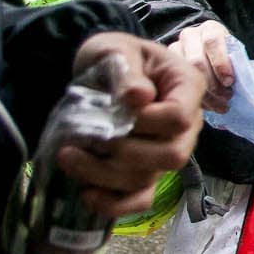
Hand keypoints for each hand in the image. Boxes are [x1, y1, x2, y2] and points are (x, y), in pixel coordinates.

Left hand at [57, 32, 204, 219]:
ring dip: (104, 174)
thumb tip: (140, 97)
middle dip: (125, 153)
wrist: (98, 72)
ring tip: (67, 156)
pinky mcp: (145, 172)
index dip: (150, 121)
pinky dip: (114, 204)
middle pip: (172, 155)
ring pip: (148, 178)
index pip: (181, 116)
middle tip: (89, 138)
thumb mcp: (114, 50)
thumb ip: (126, 69)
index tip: (119, 109)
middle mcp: (186, 126)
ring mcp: (166, 151)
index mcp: (186, 88)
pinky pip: (140, 199)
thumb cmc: (112, 56)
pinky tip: (87, 194)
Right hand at [170, 20, 234, 112]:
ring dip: (205, 93)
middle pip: (196, 61)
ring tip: (220, 105)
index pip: (212, 41)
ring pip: (185, 74)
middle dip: (213, 83)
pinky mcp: (167, 66)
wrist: (207, 51)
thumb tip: (243, 81)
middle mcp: (190, 36)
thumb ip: (237, 62)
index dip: (221, 62)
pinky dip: (194, 97)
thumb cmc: (226, 54)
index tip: (229, 81)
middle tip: (227, 97)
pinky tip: (207, 106)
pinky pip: (177, 83)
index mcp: (210, 29)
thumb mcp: (234, 53)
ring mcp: (175, 50)